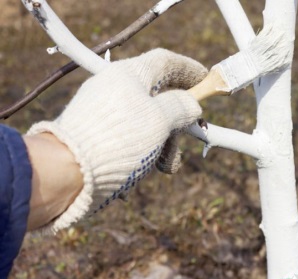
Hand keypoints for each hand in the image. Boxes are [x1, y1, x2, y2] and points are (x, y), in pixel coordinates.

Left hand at [27, 48, 206, 233]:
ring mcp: (103, 110)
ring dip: (162, 143)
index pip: (165, 62)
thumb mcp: (160, 120)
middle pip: (157, 96)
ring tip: (166, 167)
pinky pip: (129, 136)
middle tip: (187, 139)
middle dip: (177, 122)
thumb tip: (192, 104)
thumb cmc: (117, 141)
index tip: (206, 81)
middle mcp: (114, 88)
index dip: (189, 69)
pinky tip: (142, 170)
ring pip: (145, 121)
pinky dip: (143, 150)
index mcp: (129, 75)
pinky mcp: (95, 132)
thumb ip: (181, 107)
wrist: (66, 172)